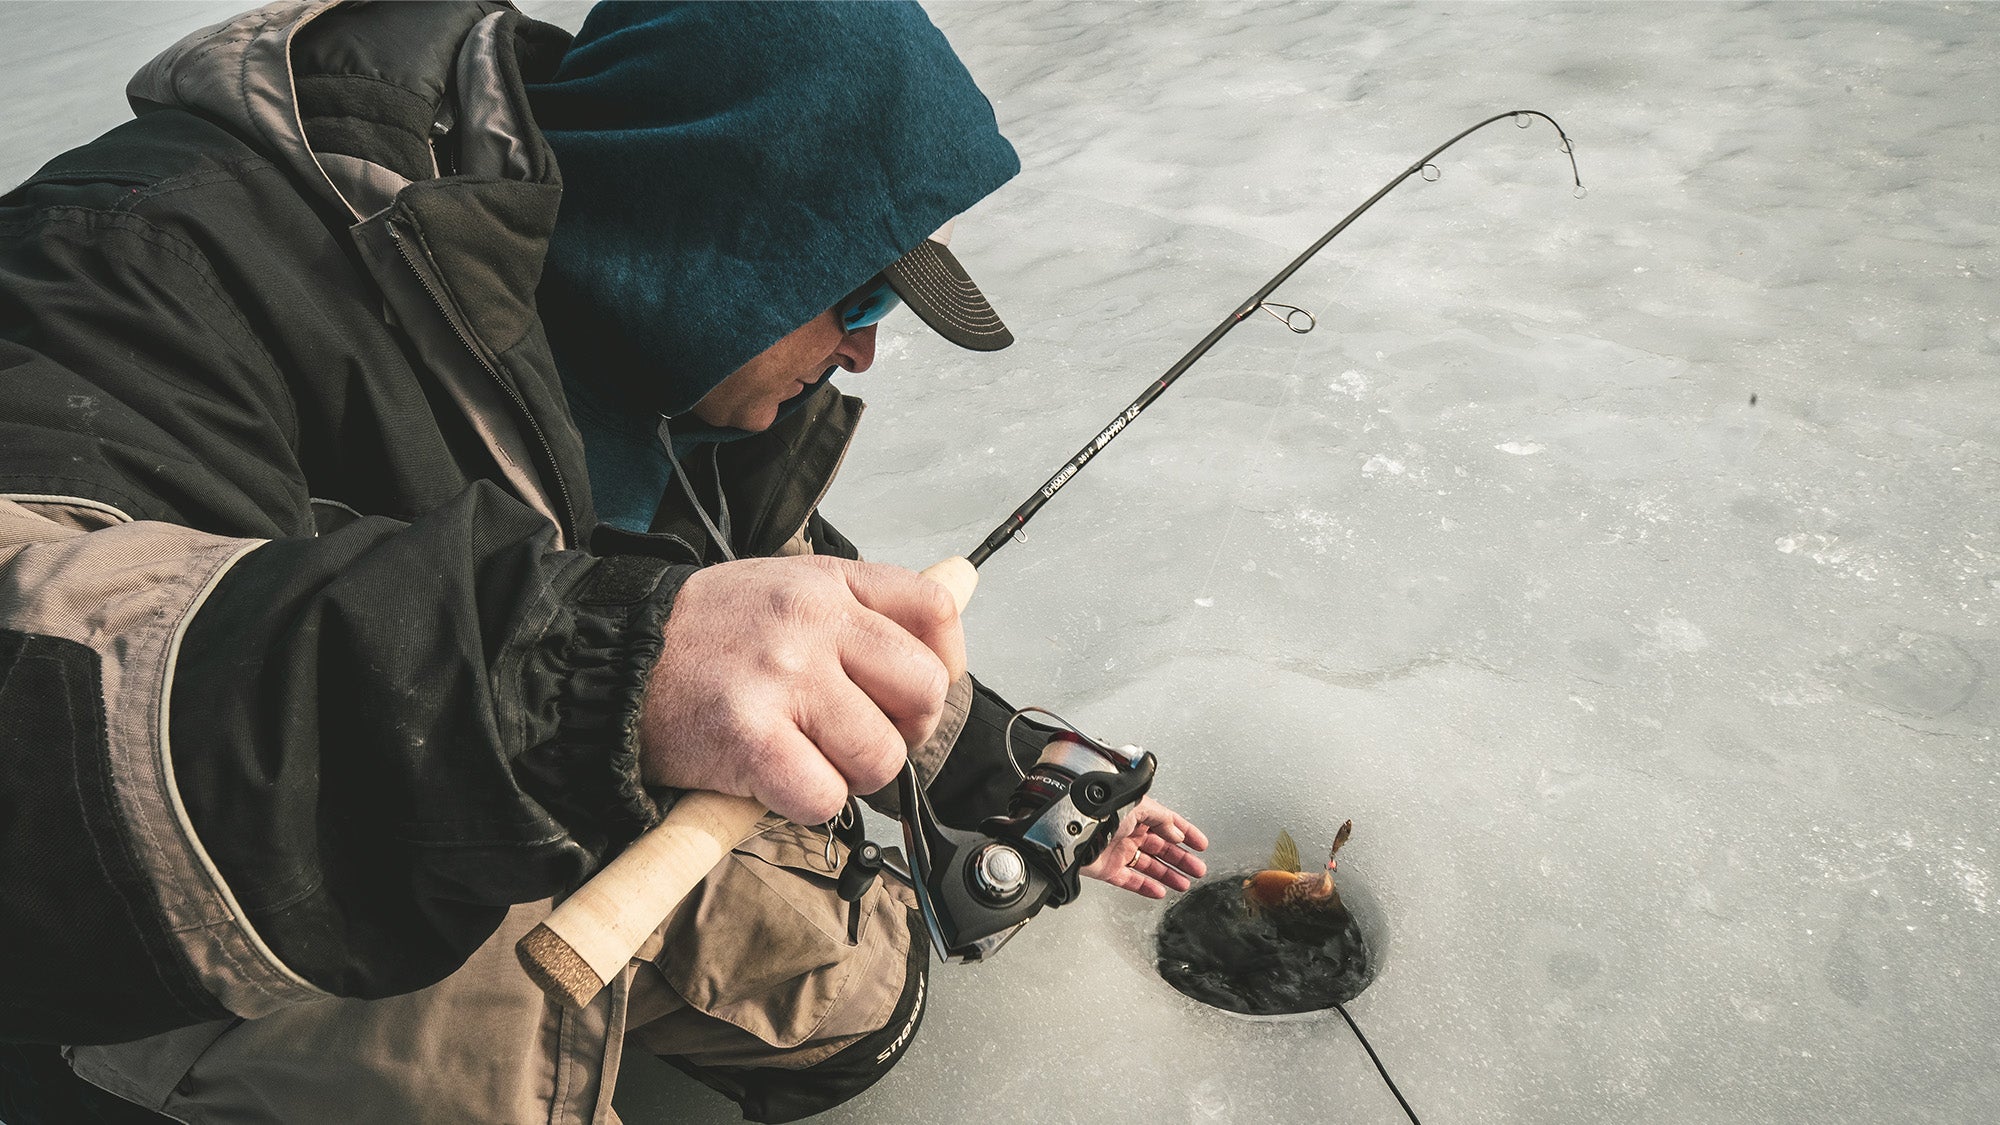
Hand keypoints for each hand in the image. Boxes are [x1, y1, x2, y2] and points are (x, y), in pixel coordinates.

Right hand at [638, 556, 965, 823]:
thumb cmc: (703, 637)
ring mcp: (782, 679)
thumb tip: (960, 598)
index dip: (943, 664)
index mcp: (826, 582)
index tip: (912, 694)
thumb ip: (861, 604)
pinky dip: (807, 805)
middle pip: (926, 692)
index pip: (935, 613)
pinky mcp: (749, 739)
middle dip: (904, 732)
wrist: (606, 661)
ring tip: (806, 759)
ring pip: (881, 756)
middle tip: (857, 738)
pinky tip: (773, 781)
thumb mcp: (783, 587)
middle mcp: (811, 622)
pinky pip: (825, 797)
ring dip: (852, 776)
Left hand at [1080, 796, 1208, 898]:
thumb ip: (1161, 819)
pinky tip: (1160, 891)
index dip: (1187, 833)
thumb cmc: (1100, 812)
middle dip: (1182, 859)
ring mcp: (1119, 851)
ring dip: (1168, 875)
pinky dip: (1146, 887)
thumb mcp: (1138, 806)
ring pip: (1150, 866)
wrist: (1073, 830)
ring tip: (1184, 884)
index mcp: (1137, 813)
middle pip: (1162, 848)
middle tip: (1198, 869)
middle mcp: (1129, 831)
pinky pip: (1131, 881)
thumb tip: (1177, 832)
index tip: (1201, 844)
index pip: (1168, 823)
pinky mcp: (1108, 869)